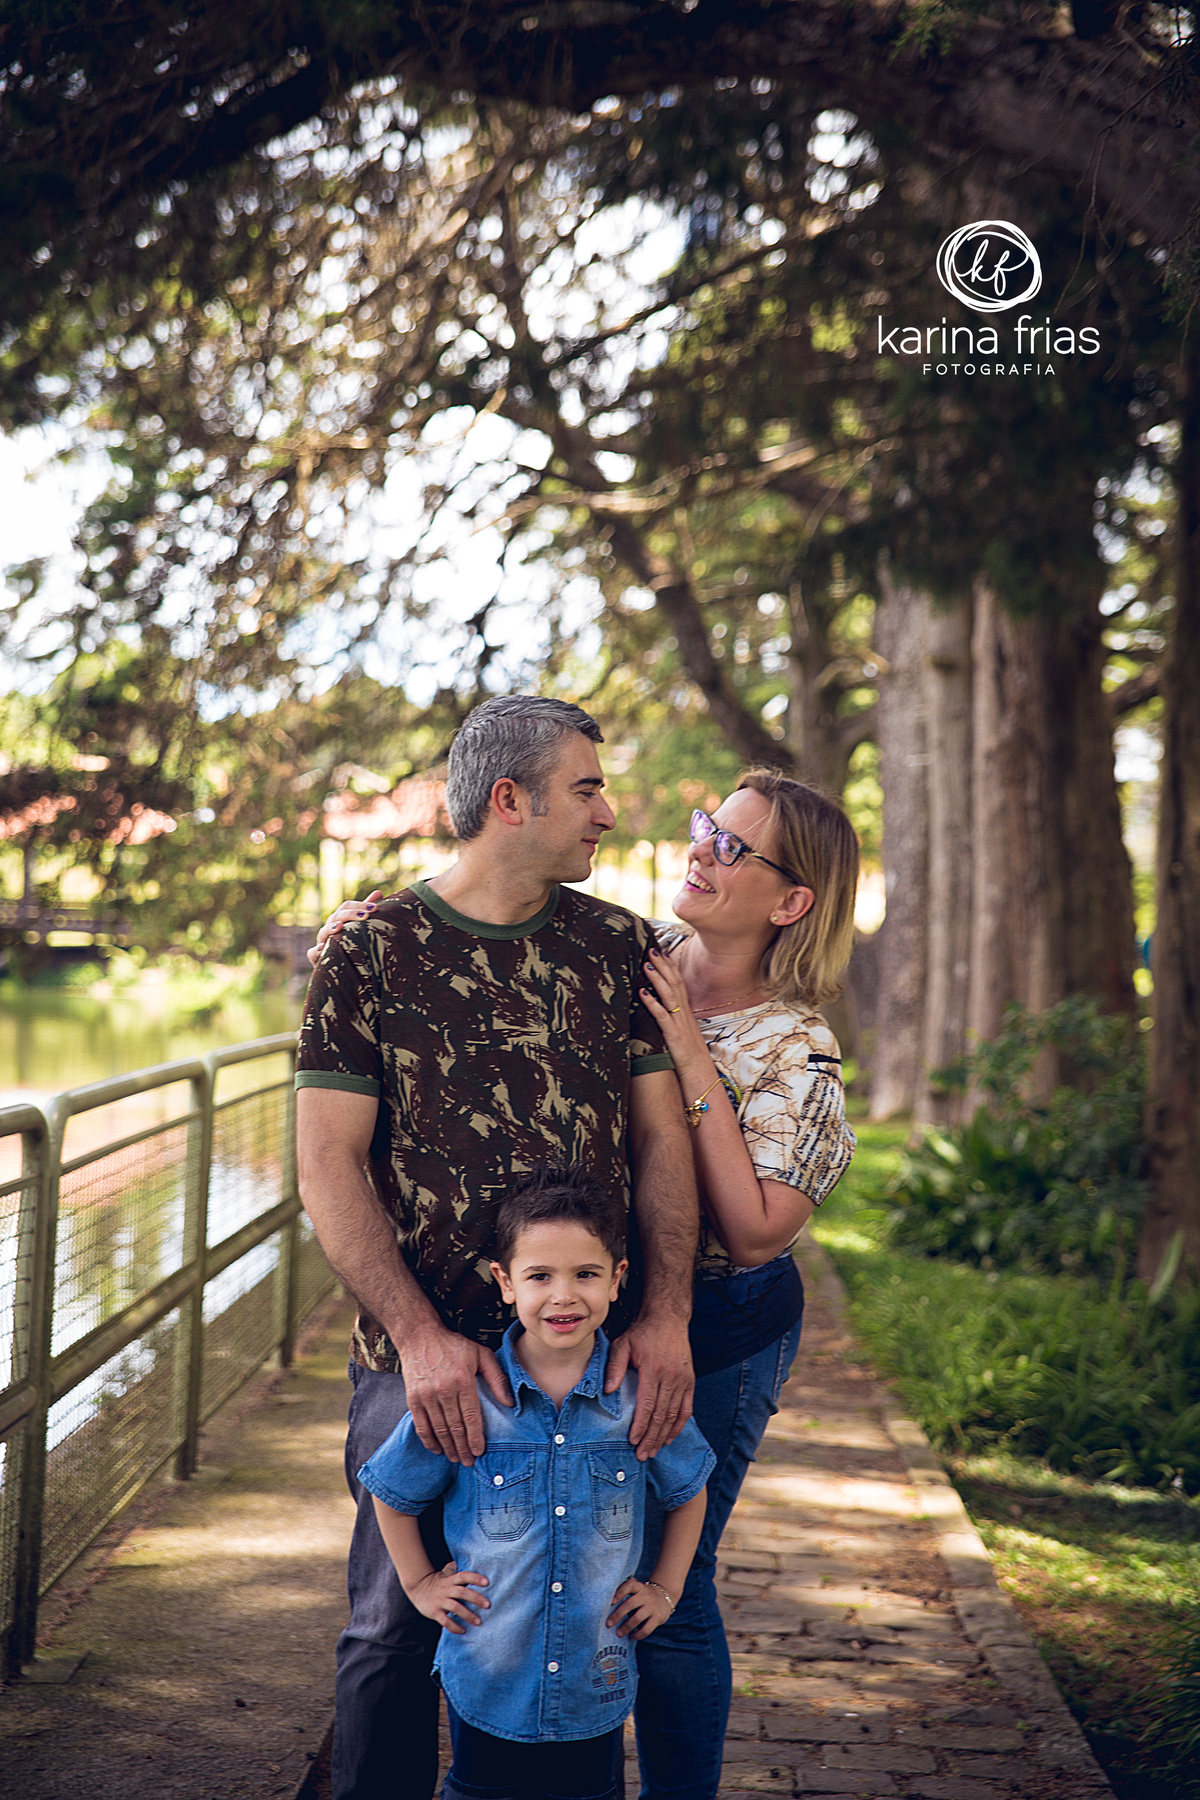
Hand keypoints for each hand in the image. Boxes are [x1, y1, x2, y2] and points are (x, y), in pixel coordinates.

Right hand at [306, 890, 382, 967]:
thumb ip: (365, 911)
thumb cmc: (351, 944)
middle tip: (365, 915)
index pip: (346, 907)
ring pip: (324, 932)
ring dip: (331, 928)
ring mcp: (322, 942)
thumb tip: (378, 892)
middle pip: (336, 917)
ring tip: (340, 926)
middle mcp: (329, 929)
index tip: (374, 908)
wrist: (343, 969)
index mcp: (339, 920)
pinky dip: (316, 950)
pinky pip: (312, 953)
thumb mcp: (359, 927)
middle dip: (350, 915)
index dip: (359, 905)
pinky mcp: (317, 958)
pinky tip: (322, 948)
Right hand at [400, 1325, 512, 1463]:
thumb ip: (496, 1378)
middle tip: (469, 1462)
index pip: (471, 1417)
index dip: (475, 1437)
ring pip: (439, 1429)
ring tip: (456, 1458)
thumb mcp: (481, 1354)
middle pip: (455, 1427)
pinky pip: (421, 1425)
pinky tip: (437, 1449)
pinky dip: (429, 1440)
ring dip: (448, 1447)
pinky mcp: (413, 1398)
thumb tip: (509, 1402)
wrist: (419, 1336)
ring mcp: (426, 1395)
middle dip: (463, 1448)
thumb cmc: (453, 1345)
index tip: (480, 1451)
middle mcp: (443, 1390)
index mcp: (463, 1380)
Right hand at [409, 1561, 489, 1634]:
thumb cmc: (437, 1583)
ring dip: (467, 1615)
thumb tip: (460, 1562)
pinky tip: (463, 1630)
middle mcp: (446, 1589)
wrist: (417, 1589)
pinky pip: (445, 1621)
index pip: (464, 1576)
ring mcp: (440, 1601)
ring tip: (478, 1621)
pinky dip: (454, 1627)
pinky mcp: (435, 1612)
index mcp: (451, 1580)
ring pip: (455, 1607)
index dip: (475, 1578)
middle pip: (462, 1592)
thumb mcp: (445, 1574)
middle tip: (488, 1605)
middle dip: (475, 1598)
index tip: (487, 1582)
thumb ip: (454, 1570)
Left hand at [605, 1315, 693, 1459]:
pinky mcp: (690, 1381)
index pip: (648, 1405)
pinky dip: (679, 1425)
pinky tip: (670, 1437)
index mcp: (654, 1369)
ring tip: (653, 1451)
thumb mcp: (622, 1344)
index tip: (633, 1441)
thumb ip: (615, 1367)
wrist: (668, 1318)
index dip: (641, 1426)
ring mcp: (683, 1380)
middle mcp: (671, 1377)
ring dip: (664, 1436)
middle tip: (642, 1455)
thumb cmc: (642, 1332)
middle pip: (661, 1415)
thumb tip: (608, 1391)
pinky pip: (686, 1409)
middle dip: (651, 1438)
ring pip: (674, 1415)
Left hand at [607, 1577, 672, 1639]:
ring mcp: (652, 1607)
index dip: (620, 1592)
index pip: (629, 1585)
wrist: (664, 1598)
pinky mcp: (657, 1618)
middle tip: (608, 1623)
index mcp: (639, 1587)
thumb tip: (606, 1598)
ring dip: (626, 1627)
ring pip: (637, 1618)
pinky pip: (647, 1629)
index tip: (611, 1602)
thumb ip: (625, 1589)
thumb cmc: (643, 1595)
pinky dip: (638, 1634)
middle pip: (630, 1604)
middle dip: (618, 1615)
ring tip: (618, 1633)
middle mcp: (645, 1596)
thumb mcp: (637, 1588)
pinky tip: (632, 1636)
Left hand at [639, 950, 707, 1071]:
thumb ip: (675, 1015)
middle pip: (674, 983)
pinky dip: (651, 1002)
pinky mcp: (673, 1033)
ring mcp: (679, 1022)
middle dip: (663, 965)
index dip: (671, 966)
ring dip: (657, 978)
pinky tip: (642, 993)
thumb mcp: (683, 1029)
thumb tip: (664, 1004)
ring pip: (668, 994)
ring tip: (646, 964)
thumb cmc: (688, 1051)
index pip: (679, 982)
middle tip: (652, 949)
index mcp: (686, 1010)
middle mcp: (683, 1012)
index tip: (663, 951)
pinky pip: (661, 1015)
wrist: (698, 1069)